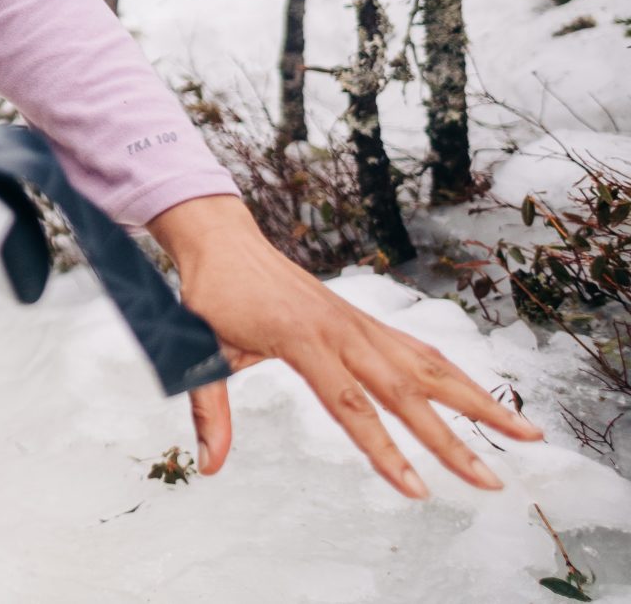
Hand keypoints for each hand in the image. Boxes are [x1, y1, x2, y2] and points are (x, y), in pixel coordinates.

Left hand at [150, 195, 542, 497]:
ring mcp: (361, 323)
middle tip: (492, 482)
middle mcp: (343, 330)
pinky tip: (486, 402)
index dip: (385, 450)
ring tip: (529, 435)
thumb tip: (209, 465)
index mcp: (301, 340)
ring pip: (431, 366)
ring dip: (480, 402)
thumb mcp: (201, 349)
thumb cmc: (212, 296)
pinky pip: (421, 351)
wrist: (224, 239)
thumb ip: (209, 410)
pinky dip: (458, 377)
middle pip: (406, 392)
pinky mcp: (368, 321)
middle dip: (452, 441)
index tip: (417, 489)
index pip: (350, 406)